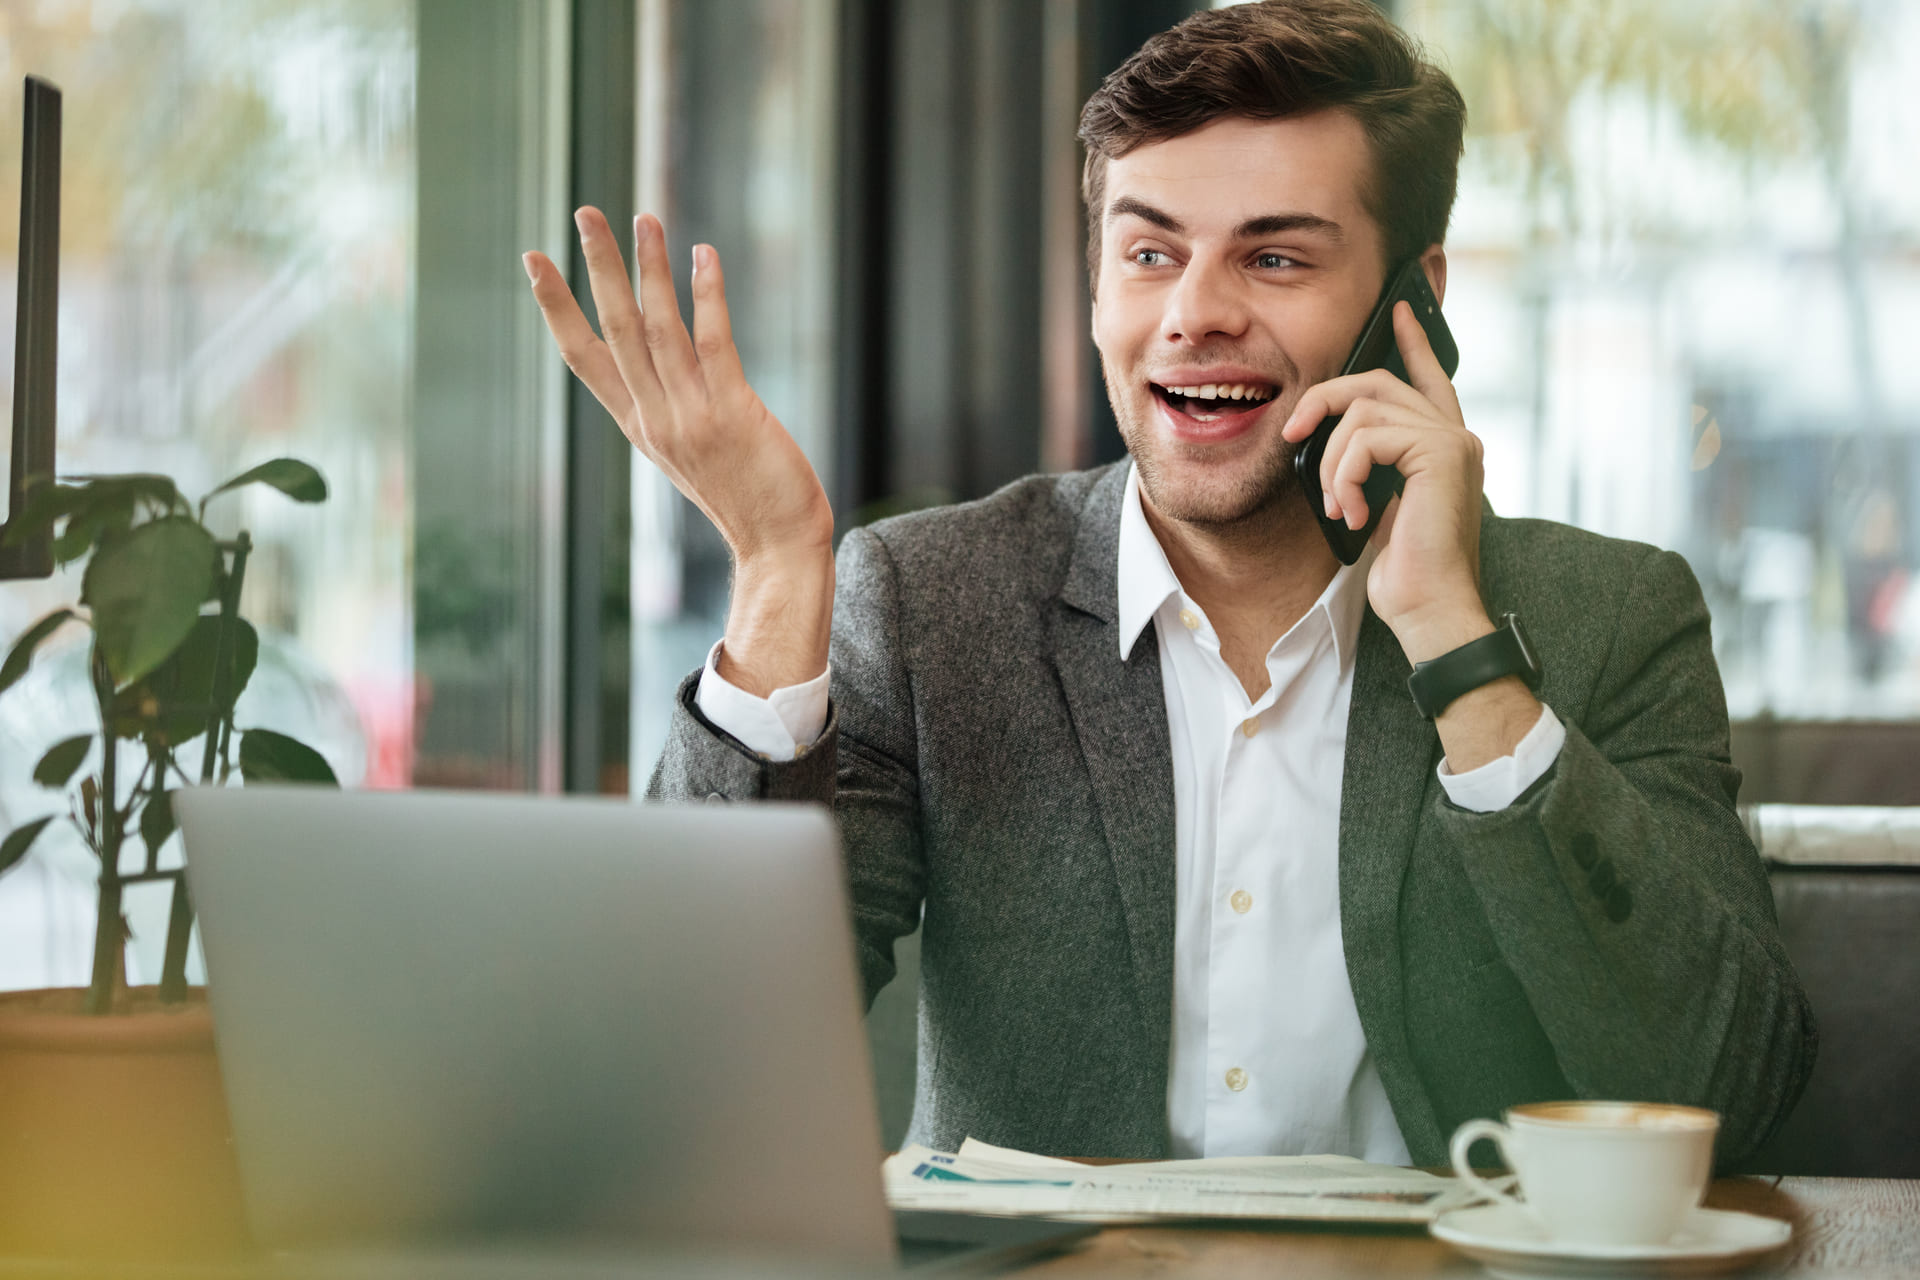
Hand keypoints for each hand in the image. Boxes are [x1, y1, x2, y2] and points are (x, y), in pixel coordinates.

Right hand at [523, 209, 832, 692]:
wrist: (778, 548)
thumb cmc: (744, 497)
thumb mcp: (690, 452)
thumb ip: (669, 406)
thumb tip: (661, 357)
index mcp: (640, 426)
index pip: (584, 357)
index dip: (557, 307)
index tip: (534, 258)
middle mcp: (656, 419)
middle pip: (616, 331)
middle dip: (598, 269)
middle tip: (584, 212)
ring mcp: (691, 417)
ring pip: (658, 330)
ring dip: (651, 270)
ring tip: (642, 218)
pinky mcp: (733, 415)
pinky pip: (714, 344)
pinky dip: (707, 297)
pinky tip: (703, 256)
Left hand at [1279, 300, 1489, 663]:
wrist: (1431, 609)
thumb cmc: (1404, 571)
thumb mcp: (1379, 505)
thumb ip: (1372, 466)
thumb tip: (1334, 438)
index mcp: (1444, 447)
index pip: (1429, 379)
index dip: (1412, 343)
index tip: (1396, 311)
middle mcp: (1456, 437)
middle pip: (1377, 384)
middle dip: (1325, 400)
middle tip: (1293, 432)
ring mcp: (1454, 442)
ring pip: (1364, 412)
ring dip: (1333, 461)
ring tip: (1339, 506)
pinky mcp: (1442, 454)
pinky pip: (1368, 439)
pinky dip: (1346, 476)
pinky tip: (1355, 515)